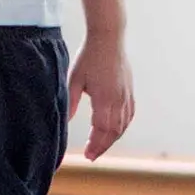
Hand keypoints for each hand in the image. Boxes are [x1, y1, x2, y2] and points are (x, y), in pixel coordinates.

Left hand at [69, 36, 135, 159]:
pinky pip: (130, 115)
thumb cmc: (89, 57)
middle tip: (92, 156)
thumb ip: (70, 101)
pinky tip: (115, 131)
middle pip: (114, 131)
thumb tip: (64, 121)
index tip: (87, 155)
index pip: (102, 129)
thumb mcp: (74, 79)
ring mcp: (126, 95)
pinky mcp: (130, 91)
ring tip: (101, 146)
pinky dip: (123, 127)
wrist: (109, 38)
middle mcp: (118, 99)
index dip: (96, 145)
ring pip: (123, 125)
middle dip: (103, 146)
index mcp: (104, 97)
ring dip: (113, 139)